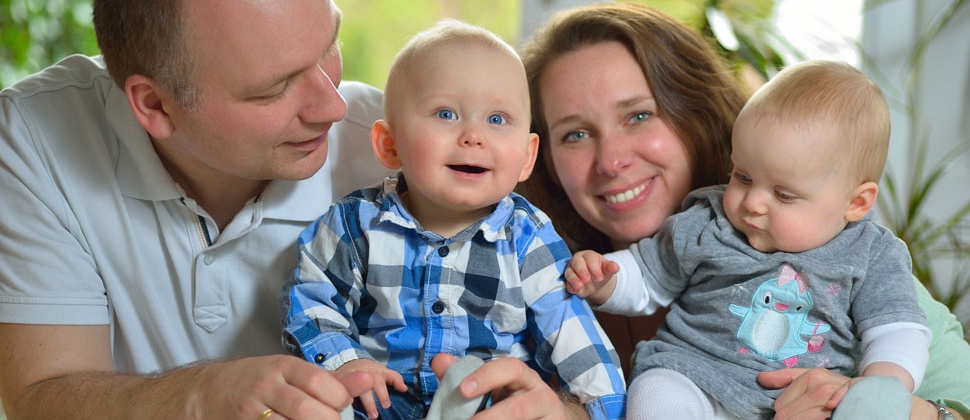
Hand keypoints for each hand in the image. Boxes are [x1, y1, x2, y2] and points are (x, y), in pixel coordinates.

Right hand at [195, 355, 377, 419]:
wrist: (208, 390)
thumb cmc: (258, 380)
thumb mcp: (290, 372)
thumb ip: (329, 379)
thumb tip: (367, 379)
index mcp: (284, 366)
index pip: (318, 381)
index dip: (339, 396)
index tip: (343, 404)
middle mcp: (267, 384)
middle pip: (307, 408)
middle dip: (328, 419)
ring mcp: (253, 408)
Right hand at [336, 358, 407, 418]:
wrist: (350, 362)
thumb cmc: (369, 369)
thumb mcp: (384, 371)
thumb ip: (395, 379)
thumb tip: (404, 389)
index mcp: (374, 373)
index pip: (379, 383)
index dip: (382, 394)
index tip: (386, 405)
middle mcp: (362, 375)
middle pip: (366, 388)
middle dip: (370, 403)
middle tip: (375, 415)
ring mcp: (350, 379)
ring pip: (353, 390)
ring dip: (357, 403)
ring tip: (362, 415)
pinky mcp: (340, 382)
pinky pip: (341, 389)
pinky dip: (344, 396)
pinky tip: (347, 405)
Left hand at [431, 354, 568, 419]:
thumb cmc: (514, 402)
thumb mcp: (493, 389)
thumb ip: (465, 376)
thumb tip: (440, 361)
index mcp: (524, 378)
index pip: (510, 368)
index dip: (487, 377)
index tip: (463, 389)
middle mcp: (541, 396)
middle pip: (518, 408)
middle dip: (492, 418)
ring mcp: (549, 418)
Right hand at [564, 250, 618, 304]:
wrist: (595, 282)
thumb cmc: (601, 272)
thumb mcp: (607, 270)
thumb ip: (610, 268)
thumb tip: (616, 267)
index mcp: (589, 255)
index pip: (590, 259)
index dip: (594, 268)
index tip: (600, 278)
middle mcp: (577, 261)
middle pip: (577, 263)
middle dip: (582, 272)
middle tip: (587, 280)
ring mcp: (571, 270)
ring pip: (569, 273)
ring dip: (574, 280)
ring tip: (580, 287)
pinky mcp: (568, 281)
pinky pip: (567, 283)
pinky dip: (570, 287)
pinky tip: (575, 291)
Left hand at [758, 368, 848, 419]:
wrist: (870, 393)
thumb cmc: (835, 385)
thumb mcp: (812, 375)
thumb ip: (786, 377)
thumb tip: (760, 378)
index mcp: (812, 377)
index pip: (780, 405)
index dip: (784, 411)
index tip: (794, 410)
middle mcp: (822, 390)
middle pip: (786, 416)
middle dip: (790, 418)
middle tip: (802, 414)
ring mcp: (832, 404)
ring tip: (812, 416)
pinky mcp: (841, 414)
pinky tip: (824, 417)